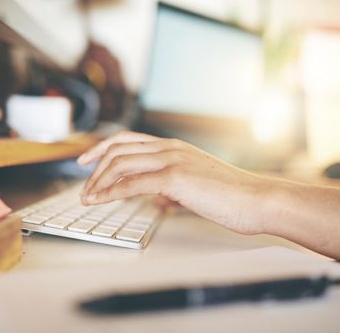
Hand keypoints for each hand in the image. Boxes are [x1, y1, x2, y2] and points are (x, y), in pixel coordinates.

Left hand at [78, 131, 269, 234]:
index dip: (103, 147)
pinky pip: (132, 183)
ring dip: (98, 181)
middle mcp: (170, 148)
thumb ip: (174, 185)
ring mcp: (173, 160)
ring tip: (87, 197)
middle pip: (119, 148)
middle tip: (82, 183)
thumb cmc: (231, 194)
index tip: (87, 160)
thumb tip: (159, 197)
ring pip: (121, 163)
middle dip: (95, 166)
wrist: (257, 198)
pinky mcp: (176, 177)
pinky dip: (109, 192)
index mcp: (174, 147)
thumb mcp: (197, 183)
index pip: (129, 139)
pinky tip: (99, 201)